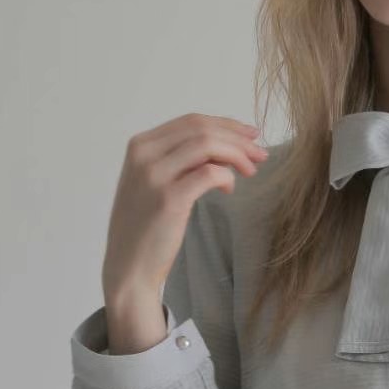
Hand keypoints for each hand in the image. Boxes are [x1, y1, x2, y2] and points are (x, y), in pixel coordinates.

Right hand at [102, 112, 268, 304]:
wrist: (128, 267)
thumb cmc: (146, 227)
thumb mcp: (154, 183)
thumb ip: (180, 160)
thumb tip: (224, 146)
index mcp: (140, 146)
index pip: (190, 121)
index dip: (226, 125)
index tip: (250, 135)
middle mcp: (144, 155)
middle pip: (202, 128)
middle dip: (238, 138)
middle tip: (260, 153)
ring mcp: (154, 175)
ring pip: (207, 144)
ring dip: (237, 154)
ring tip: (251, 170)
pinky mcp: (169, 198)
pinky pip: (210, 173)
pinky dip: (227, 177)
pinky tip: (229, 189)